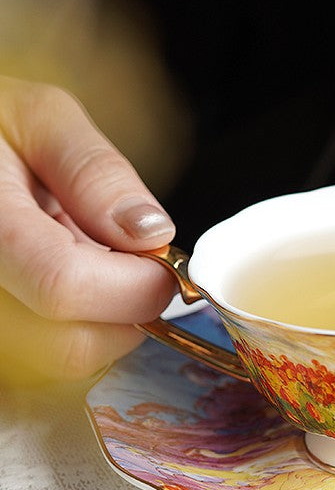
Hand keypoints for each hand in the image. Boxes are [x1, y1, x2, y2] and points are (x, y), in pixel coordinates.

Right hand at [0, 77, 176, 382]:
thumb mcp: (37, 119)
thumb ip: (94, 171)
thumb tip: (150, 233)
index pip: (66, 285)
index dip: (136, 286)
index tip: (162, 266)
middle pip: (70, 347)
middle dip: (127, 316)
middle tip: (133, 273)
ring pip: (63, 368)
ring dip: (103, 329)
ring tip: (93, 273)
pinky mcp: (1, 343)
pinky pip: (47, 370)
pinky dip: (78, 337)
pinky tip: (75, 293)